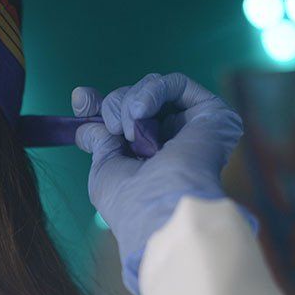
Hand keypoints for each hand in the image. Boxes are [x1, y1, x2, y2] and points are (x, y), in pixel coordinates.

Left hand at [73, 72, 256, 294]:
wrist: (158, 210)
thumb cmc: (129, 203)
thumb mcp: (104, 169)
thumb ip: (99, 144)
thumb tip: (86, 126)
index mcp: (152, 158)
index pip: (128, 118)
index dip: (102, 105)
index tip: (80, 100)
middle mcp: (175, 141)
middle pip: (139, 100)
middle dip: (114, 104)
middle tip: (110, 125)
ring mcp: (195, 128)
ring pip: (156, 89)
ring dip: (131, 102)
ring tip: (127, 129)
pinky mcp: (214, 114)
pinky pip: (178, 83)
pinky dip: (152, 92)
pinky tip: (140, 113)